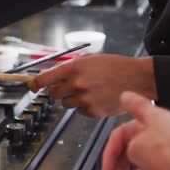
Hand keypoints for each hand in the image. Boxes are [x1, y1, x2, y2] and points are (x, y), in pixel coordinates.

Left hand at [33, 54, 155, 116]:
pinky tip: (98, 97)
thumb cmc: (114, 66)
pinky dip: (85, 106)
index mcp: (74, 68)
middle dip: (58, 90)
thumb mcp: (90, 59)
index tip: (32, 86)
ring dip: (72, 98)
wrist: (138, 79)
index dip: (35, 83)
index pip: (44, 79)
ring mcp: (85, 99)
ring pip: (66, 103)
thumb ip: (69, 66)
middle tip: (71, 86)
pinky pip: (80, 111)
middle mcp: (77, 84)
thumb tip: (48, 75)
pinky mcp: (93, 111)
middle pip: (54, 94)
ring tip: (89, 90)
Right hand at [105, 91, 169, 169]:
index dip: (126, 109)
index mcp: (153, 117)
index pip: (134, 110)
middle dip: (119, 159)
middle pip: (135, 140)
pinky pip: (160, 167)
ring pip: (145, 156)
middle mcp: (165, 128)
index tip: (122, 100)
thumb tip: (133, 151)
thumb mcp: (135, 148)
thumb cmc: (169, 155)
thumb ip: (127, 146)